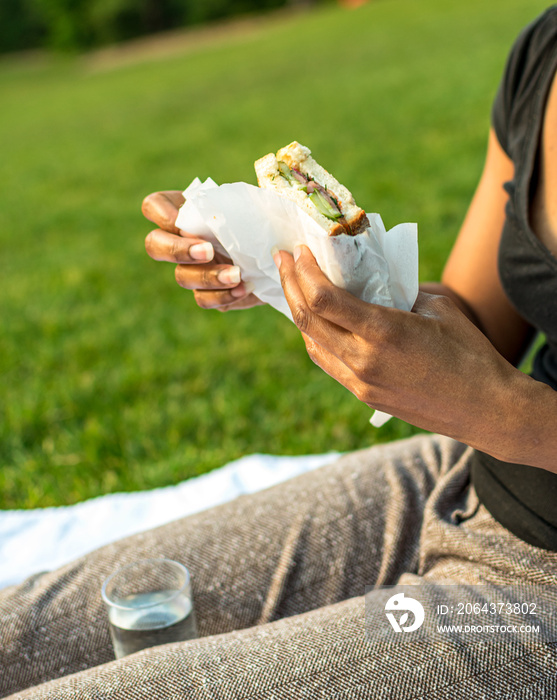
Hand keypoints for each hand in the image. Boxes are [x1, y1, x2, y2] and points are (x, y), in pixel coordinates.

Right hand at [143, 190, 263, 310]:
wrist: (275, 248)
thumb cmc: (260, 217)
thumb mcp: (250, 205)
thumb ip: (238, 206)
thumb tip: (242, 216)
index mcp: (182, 210)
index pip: (153, 207)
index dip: (162, 215)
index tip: (182, 221)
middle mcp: (178, 241)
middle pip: (154, 246)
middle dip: (178, 250)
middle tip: (208, 252)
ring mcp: (189, 269)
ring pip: (182, 277)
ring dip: (208, 277)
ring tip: (237, 274)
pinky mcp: (206, 292)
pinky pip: (203, 299)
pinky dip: (223, 296)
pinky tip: (243, 288)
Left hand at [274, 244, 521, 454]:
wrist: (485, 408)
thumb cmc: (469, 353)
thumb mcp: (436, 309)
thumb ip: (399, 294)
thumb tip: (373, 282)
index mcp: (383, 332)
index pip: (324, 298)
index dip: (304, 271)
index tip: (298, 250)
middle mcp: (363, 359)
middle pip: (307, 319)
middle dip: (290, 284)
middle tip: (282, 259)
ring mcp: (360, 381)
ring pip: (311, 343)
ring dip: (298, 311)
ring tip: (294, 286)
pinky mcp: (363, 394)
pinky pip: (326, 362)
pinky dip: (314, 337)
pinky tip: (315, 321)